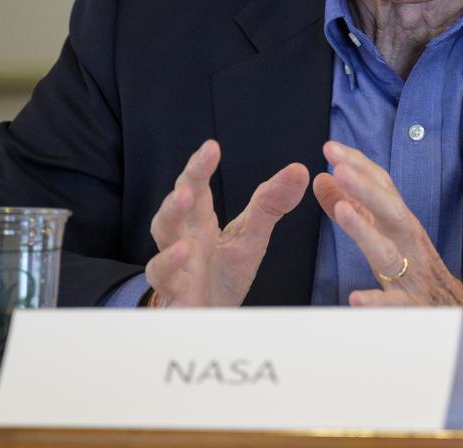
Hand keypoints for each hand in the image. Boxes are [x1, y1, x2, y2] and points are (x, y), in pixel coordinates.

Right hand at [145, 139, 308, 306]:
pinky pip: (163, 276)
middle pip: (175, 205)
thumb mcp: (252, 236)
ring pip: (162, 235)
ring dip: (170, 215)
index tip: (212, 146)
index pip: (196, 185)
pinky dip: (168, 264)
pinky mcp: (173, 292)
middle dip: (183, 186)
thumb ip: (271, 204)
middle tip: (194, 176)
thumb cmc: (223, 271)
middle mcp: (182, 235)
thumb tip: (300, 169)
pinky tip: (182, 252)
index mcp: (200, 218)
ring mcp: (175, 262)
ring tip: (185, 199)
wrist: (209, 315)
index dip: (200, 166)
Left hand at [312, 140, 462, 368]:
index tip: (330, 147)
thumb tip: (321, 177)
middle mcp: (407, 241)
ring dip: (365, 232)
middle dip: (365, 188)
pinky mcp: (411, 308)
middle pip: (389, 209)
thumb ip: (349, 206)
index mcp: (398, 222)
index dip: (358, 165)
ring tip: (342, 212)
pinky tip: (356, 298)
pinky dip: (376, 303)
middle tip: (340, 168)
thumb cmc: (411, 265)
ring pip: (388, 252)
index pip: (381, 186)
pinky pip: (394, 306)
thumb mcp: (381, 231)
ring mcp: (411, 273)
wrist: (455, 310)